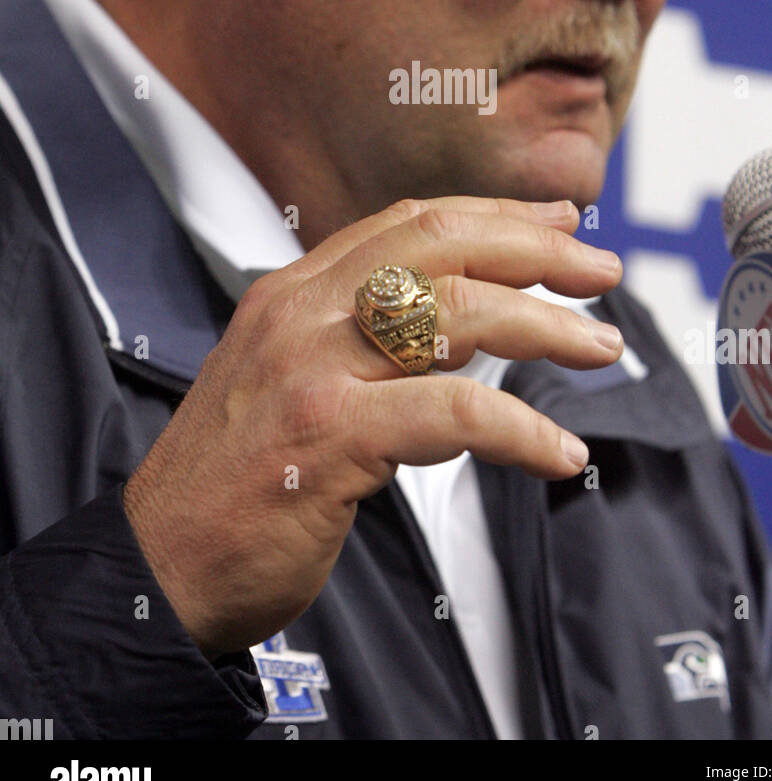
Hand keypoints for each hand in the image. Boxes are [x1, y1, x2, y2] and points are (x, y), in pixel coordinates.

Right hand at [122, 196, 622, 657]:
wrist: (157, 564)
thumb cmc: (238, 479)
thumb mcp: (290, 379)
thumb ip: (357, 338)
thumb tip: (459, 318)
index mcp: (293, 291)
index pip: (408, 223)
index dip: (494, 216)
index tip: (561, 223)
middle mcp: (300, 313)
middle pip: (440, 247)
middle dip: (535, 250)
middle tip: (604, 271)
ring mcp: (311, 370)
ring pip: (455, 314)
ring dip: (546, 326)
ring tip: (602, 348)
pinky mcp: (328, 437)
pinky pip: (454, 414)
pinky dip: (522, 429)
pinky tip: (560, 453)